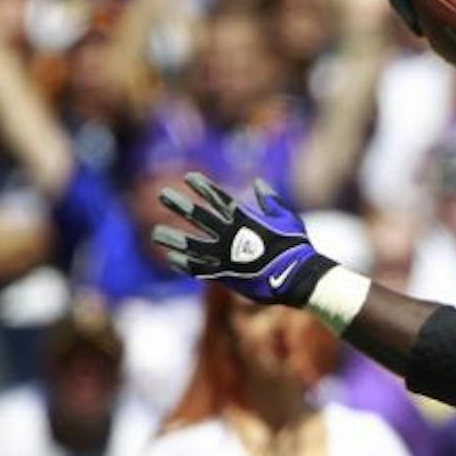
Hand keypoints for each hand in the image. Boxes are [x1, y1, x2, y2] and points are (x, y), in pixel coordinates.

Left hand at [152, 174, 332, 304]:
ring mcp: (224, 256)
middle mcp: (229, 234)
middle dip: (179, 204)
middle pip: (197, 215)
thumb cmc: (296, 247)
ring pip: (190, 244)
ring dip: (172, 238)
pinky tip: (172, 259)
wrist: (298, 277)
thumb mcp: (288, 218)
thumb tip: (259, 183)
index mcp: (244, 218)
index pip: (217, 196)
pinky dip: (184, 264)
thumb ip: (271, 201)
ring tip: (156, 234)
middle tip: (163, 195)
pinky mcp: (224, 276)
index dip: (202, 186)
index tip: (188, 177)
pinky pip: (198, 269)